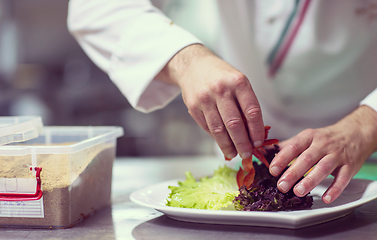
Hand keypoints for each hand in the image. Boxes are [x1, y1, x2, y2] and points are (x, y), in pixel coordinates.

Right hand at [157, 44, 264, 158]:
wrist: (194, 65)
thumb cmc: (222, 77)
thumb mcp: (238, 83)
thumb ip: (245, 105)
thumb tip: (253, 134)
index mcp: (238, 82)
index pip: (252, 112)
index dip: (256, 131)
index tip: (258, 143)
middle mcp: (221, 89)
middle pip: (235, 124)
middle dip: (242, 143)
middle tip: (247, 154)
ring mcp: (205, 98)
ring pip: (219, 129)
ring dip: (228, 145)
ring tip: (234, 154)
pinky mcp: (193, 106)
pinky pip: (207, 127)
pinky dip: (216, 138)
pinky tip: (222, 144)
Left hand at [269, 105, 376, 202]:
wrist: (355, 133)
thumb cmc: (326, 138)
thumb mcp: (307, 137)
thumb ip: (288, 146)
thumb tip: (266, 152)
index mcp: (309, 137)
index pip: (293, 147)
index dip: (282, 158)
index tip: (272, 170)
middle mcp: (323, 145)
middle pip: (306, 159)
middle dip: (293, 173)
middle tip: (281, 185)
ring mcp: (337, 155)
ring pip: (323, 168)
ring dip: (310, 181)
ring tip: (298, 191)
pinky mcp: (350, 166)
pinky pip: (343, 179)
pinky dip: (335, 189)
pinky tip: (326, 198)